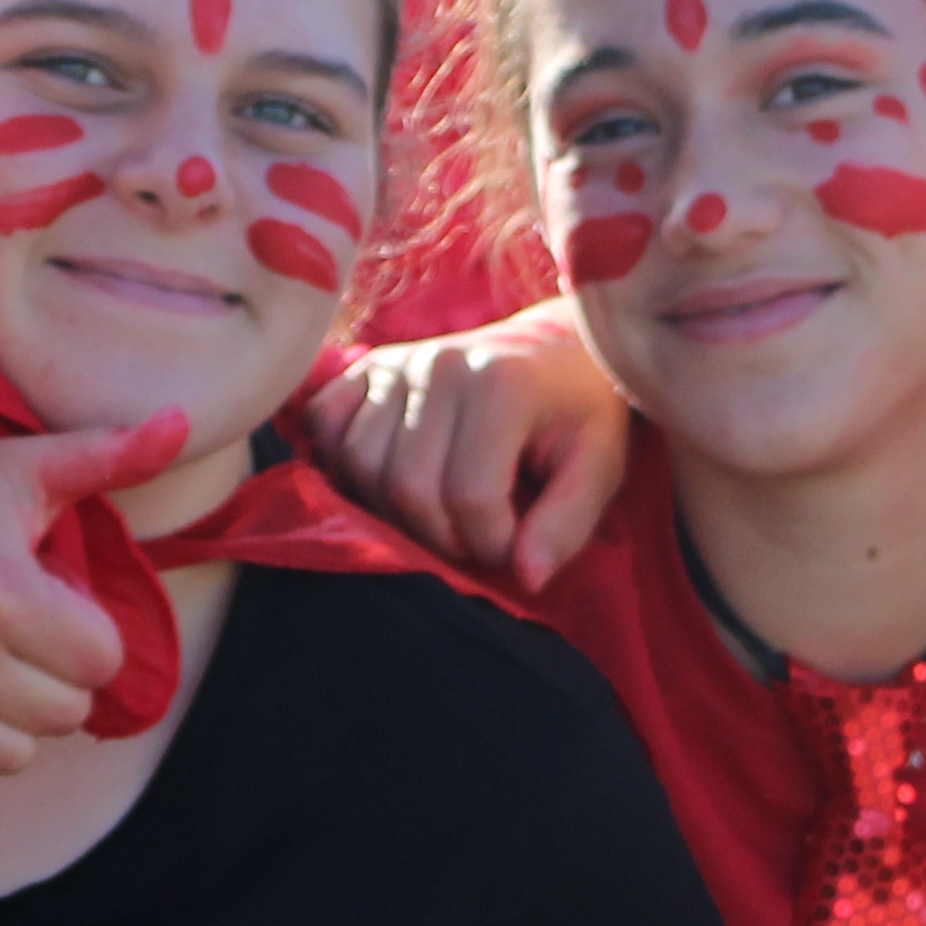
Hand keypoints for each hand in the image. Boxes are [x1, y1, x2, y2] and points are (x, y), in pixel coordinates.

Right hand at [0, 346, 168, 805]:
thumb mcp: (24, 463)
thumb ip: (111, 455)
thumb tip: (182, 420)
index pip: (101, 662)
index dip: (90, 634)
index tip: (57, 605)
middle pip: (63, 715)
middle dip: (58, 677)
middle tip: (23, 637)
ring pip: (12, 758)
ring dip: (14, 721)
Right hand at [296, 311, 627, 587]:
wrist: (556, 348)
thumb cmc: (580, 415)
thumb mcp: (601, 468)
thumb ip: (567, 525)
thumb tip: (526, 577)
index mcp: (502, 384)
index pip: (470, 497)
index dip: (492, 543)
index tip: (517, 544)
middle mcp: (441, 364)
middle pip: (407, 487)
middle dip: (443, 536)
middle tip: (479, 534)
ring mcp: (399, 362)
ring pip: (359, 465)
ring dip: (393, 511)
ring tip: (441, 512)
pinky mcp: (369, 365)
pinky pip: (324, 423)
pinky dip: (343, 462)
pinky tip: (388, 477)